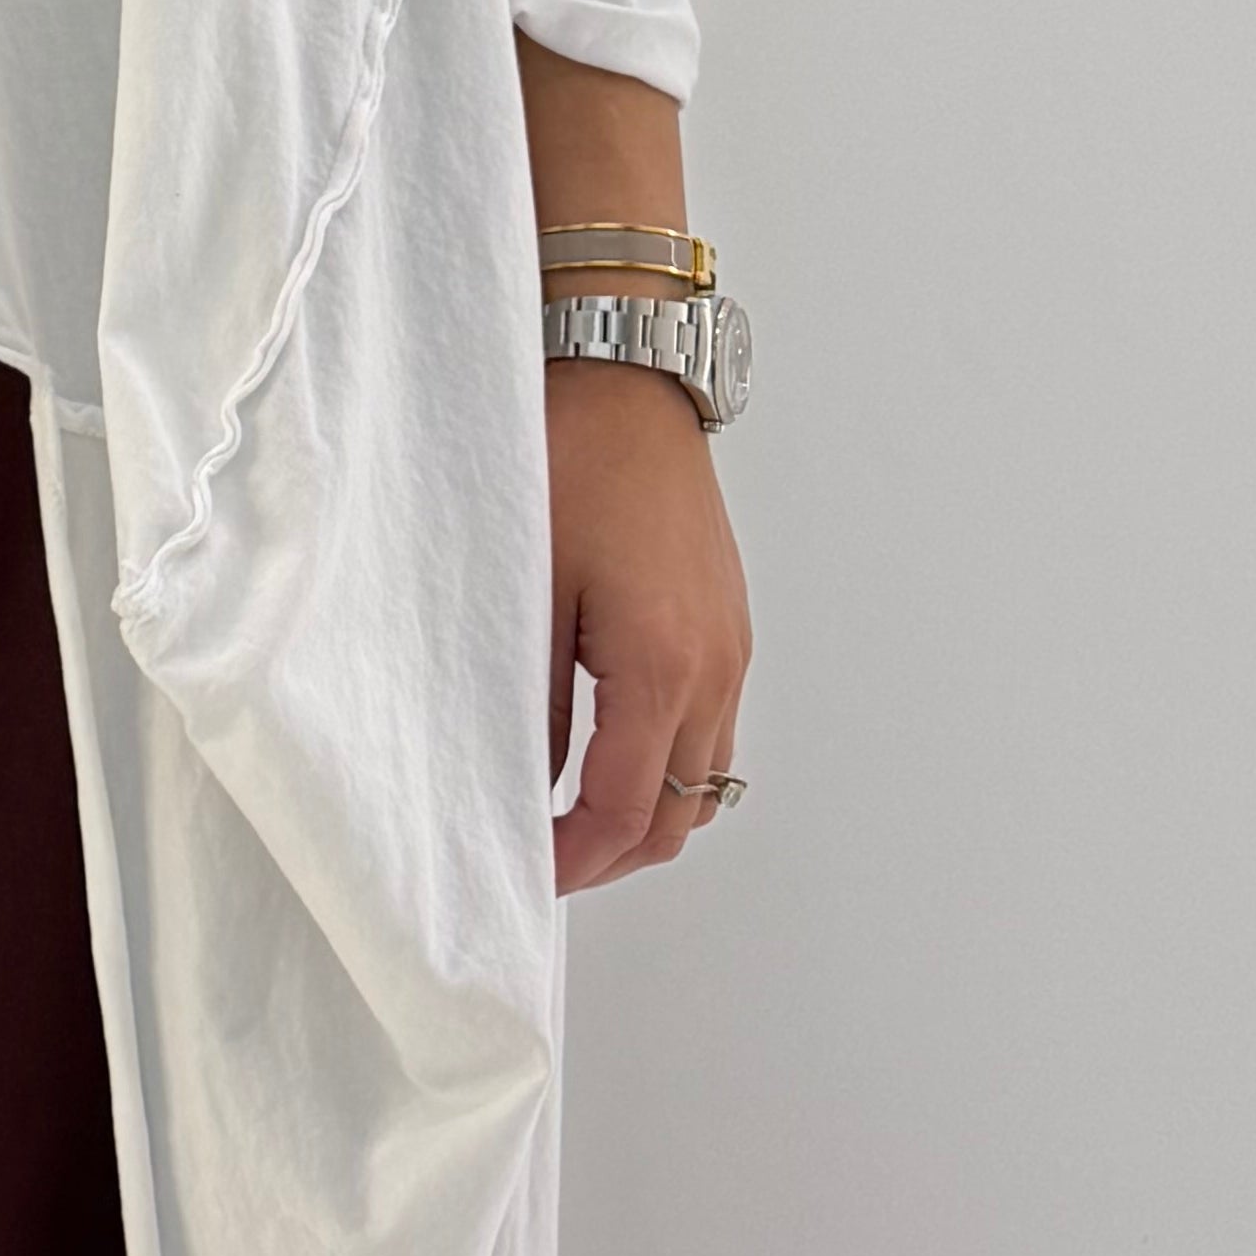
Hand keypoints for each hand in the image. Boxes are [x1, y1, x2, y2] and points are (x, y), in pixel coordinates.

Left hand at [542, 358, 752, 890]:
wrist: (627, 379)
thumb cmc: (571, 463)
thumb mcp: (530, 589)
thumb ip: (533, 702)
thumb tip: (523, 785)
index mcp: (664, 664)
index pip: (627, 810)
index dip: (573, 861)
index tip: (524, 877)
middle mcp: (716, 666)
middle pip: (680, 815)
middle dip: (612, 854)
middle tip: (540, 861)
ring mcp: (733, 647)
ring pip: (707, 781)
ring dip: (645, 814)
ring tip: (566, 816)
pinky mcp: (729, 625)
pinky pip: (712, 729)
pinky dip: (668, 765)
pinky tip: (607, 753)